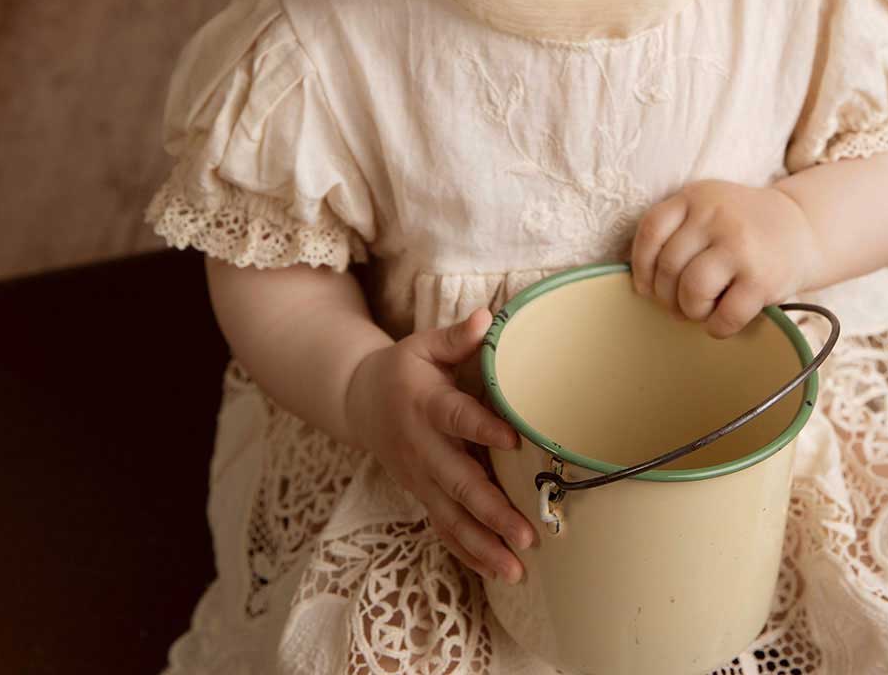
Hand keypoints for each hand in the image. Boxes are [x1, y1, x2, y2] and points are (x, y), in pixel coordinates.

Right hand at [344, 306, 537, 585]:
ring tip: (517, 569)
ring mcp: (420, 478)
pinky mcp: (421, 495)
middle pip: (458, 483)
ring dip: (484, 545)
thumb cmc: (404, 370)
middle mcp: (422, 448)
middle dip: (492, 511)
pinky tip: (497, 571)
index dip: (483, 428)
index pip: (457, 417)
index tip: (514, 440)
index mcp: (426, 404)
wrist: (360, 402)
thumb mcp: (423, 345)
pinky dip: (469, 554)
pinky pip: (444, 530)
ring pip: (451, 517)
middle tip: (527, 533)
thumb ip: (456, 336)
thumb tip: (489, 315)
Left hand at [628, 180, 818, 338]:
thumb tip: (642, 285)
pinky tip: (723, 320)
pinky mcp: (762, 279)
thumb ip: (677, 230)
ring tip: (701, 310)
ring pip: (692, 291)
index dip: (641, 266)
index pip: (651, 230)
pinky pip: (724, 316)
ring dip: (691, 310)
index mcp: (696, 196)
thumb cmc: (743, 227)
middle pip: (668, 266)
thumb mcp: (708, 207)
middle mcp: (716, 216)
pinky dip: (717, 327)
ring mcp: (740, 246)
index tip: (646, 286)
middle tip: (679, 304)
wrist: (803, 227)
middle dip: (667, 296)